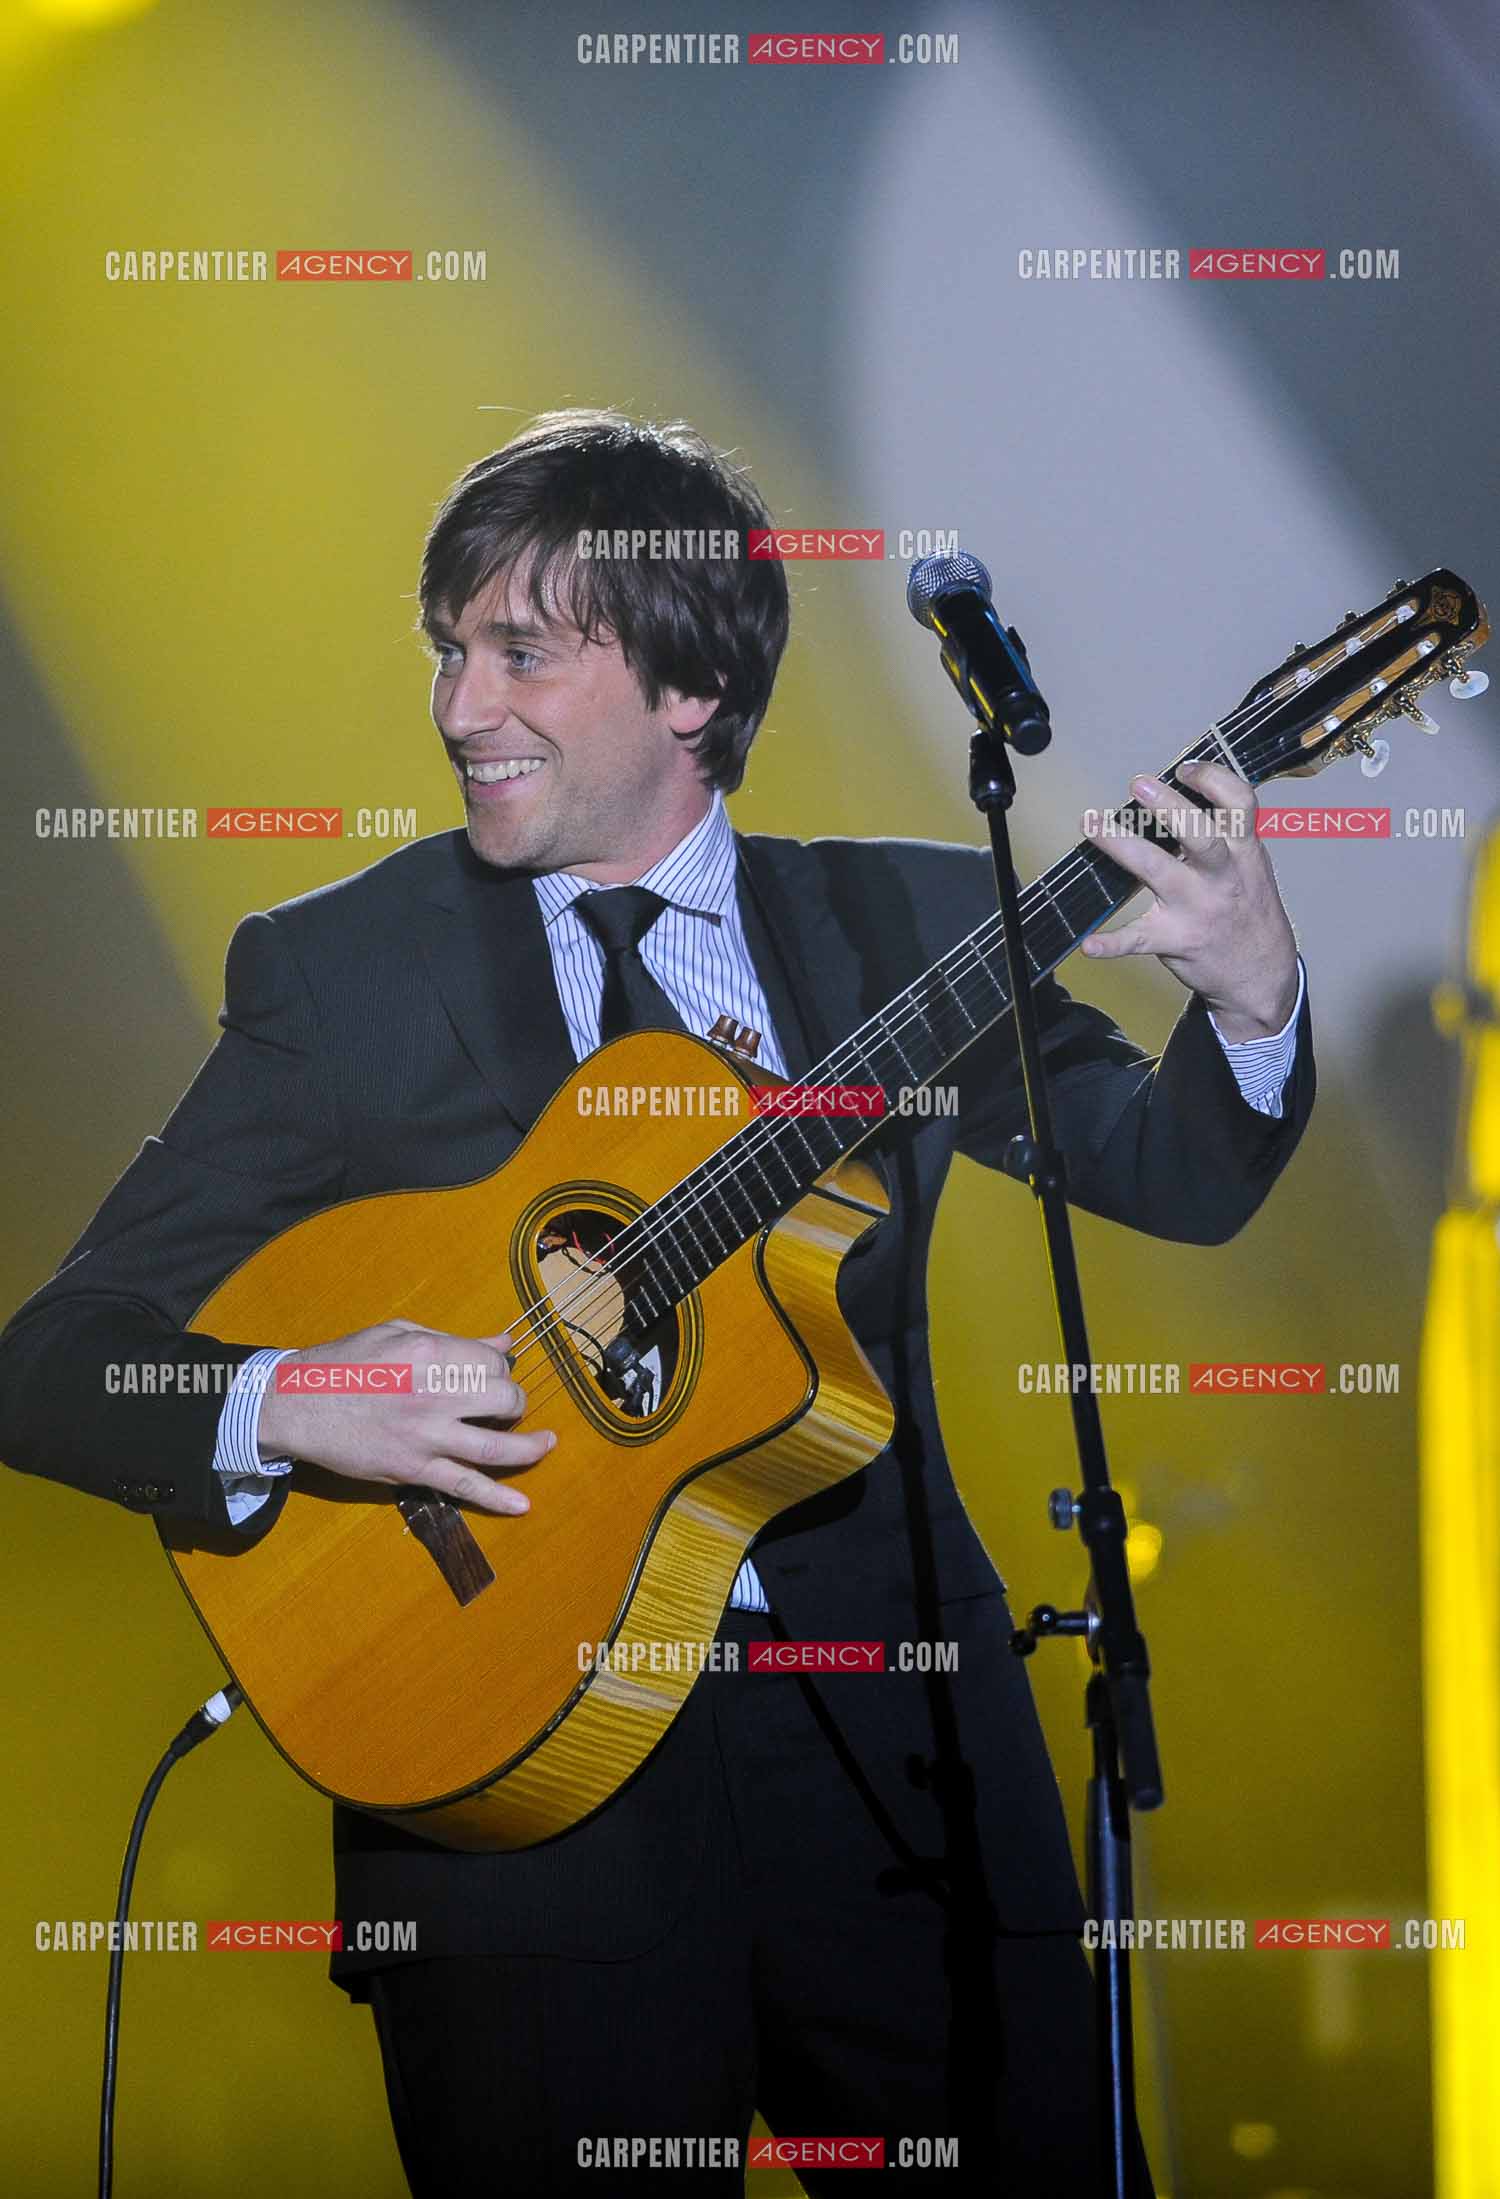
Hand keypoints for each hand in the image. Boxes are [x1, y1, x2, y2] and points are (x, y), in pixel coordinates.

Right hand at [255, 1320, 554, 1515]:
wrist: (295, 1404)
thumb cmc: (344, 1362)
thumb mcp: (398, 1333)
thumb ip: (455, 1341)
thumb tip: (504, 1343)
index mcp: (431, 1353)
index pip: (494, 1362)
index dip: (500, 1367)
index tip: (490, 1372)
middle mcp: (435, 1395)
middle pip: (505, 1399)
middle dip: (513, 1401)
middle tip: (505, 1404)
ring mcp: (426, 1436)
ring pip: (496, 1446)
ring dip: (529, 1447)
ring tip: (547, 1444)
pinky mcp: (413, 1469)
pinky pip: (463, 1486)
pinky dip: (497, 1498)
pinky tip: (522, 1505)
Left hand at [1079, 759, 1299, 1038]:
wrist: (1262, 974)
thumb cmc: (1248, 909)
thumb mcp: (1250, 865)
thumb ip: (1223, 833)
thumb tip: (1174, 793)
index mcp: (1244, 852)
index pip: (1240, 805)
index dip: (1215, 780)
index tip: (1185, 768)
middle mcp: (1223, 877)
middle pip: (1201, 836)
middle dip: (1169, 807)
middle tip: (1138, 784)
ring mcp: (1198, 909)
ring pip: (1160, 872)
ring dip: (1122, 846)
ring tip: (1092, 823)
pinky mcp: (1176, 941)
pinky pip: (1138, 941)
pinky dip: (1112, 944)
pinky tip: (1089, 944)